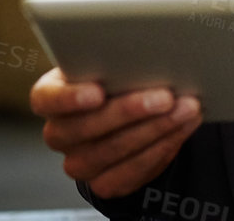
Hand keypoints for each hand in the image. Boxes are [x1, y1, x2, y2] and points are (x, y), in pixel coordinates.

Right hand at [31, 66, 201, 198]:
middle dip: (130, 111)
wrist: (124, 116)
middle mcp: (58, 133)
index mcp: (49, 96)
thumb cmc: (114, 77)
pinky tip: (182, 126)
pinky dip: (163, 146)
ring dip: (155, 128)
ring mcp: (78, 162)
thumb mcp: (109, 62)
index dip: (70, 98)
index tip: (98, 92)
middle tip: (166, 95)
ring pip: (113, 151)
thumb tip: (150, 49)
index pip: (47, 99)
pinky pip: (132, 171)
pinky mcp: (103, 183)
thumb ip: (116, 59)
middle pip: (87, 127)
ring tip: (186, 108)